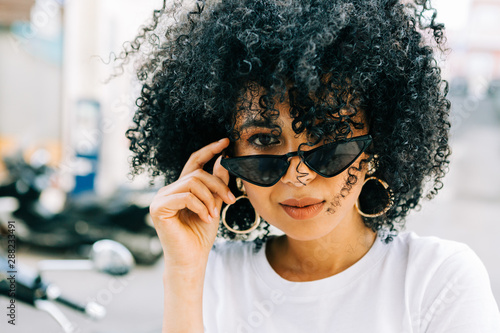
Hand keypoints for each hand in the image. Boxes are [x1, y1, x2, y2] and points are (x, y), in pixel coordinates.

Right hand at [149, 138, 234, 268]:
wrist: (192, 259)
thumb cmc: (201, 235)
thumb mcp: (214, 204)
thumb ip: (217, 183)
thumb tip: (223, 159)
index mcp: (181, 188)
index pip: (194, 162)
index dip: (209, 149)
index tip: (225, 142)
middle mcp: (169, 190)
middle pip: (197, 173)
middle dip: (218, 184)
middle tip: (231, 200)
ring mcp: (161, 198)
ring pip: (192, 182)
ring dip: (209, 198)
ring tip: (213, 214)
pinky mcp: (158, 208)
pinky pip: (185, 196)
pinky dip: (200, 206)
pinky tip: (205, 218)